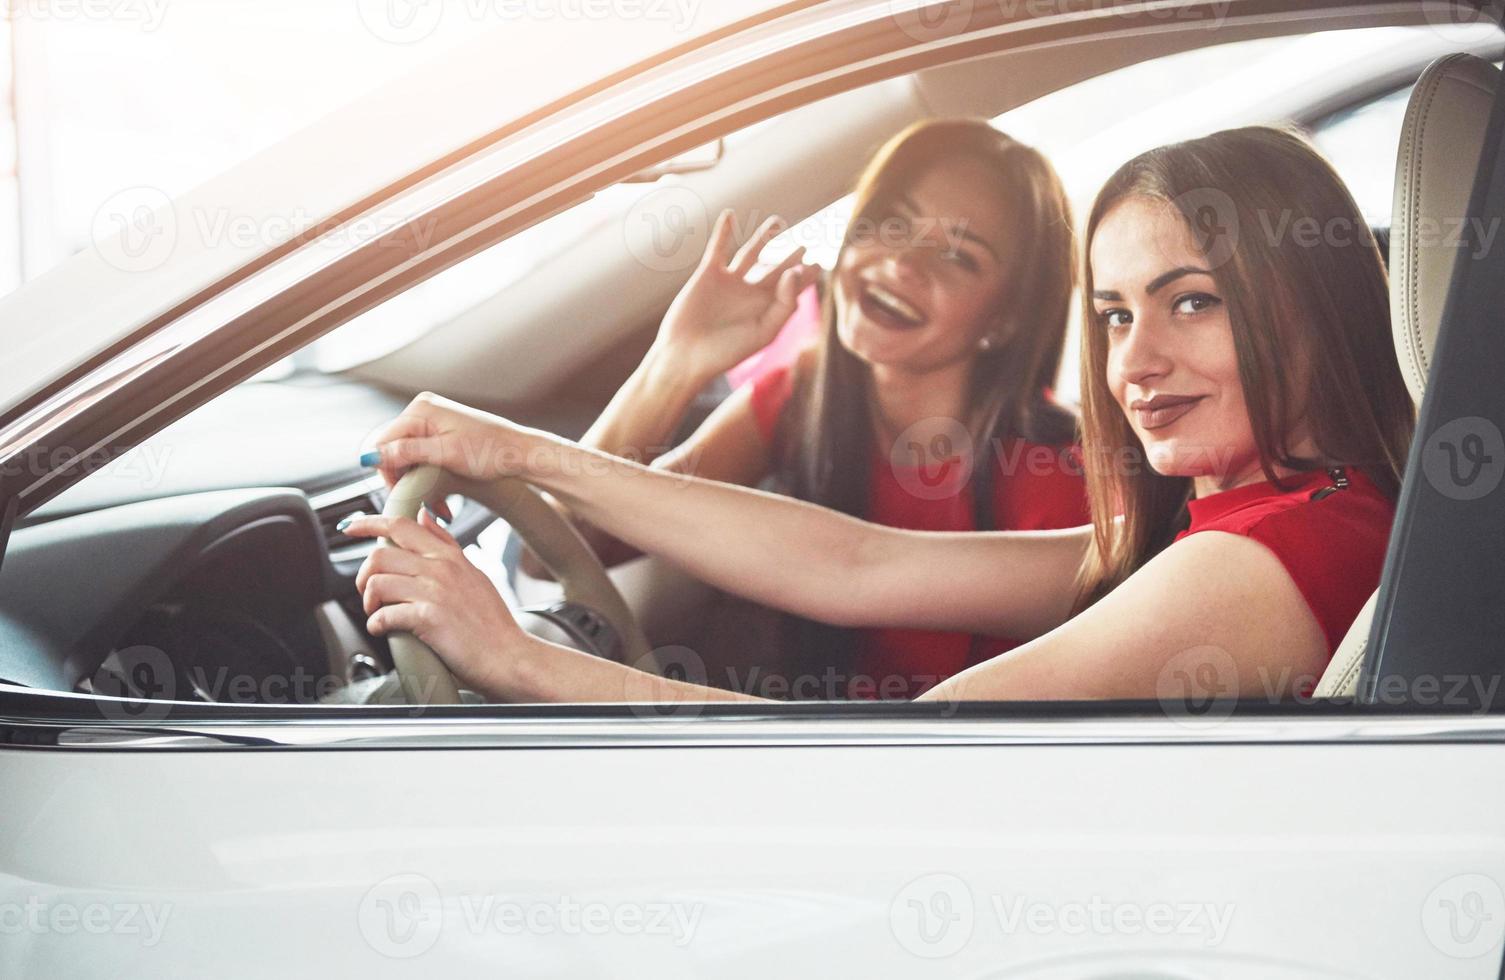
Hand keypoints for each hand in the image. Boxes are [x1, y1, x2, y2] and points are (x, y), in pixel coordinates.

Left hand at [344, 508, 524, 697]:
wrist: (510, 657)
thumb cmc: (492, 624)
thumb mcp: (473, 574)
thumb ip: (446, 545)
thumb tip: (424, 517)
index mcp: (450, 556)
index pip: (401, 525)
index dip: (368, 523)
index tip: (350, 527)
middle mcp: (441, 568)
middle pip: (380, 554)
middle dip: (363, 575)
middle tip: (369, 594)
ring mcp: (435, 591)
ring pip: (378, 582)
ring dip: (368, 602)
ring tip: (378, 614)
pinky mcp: (428, 618)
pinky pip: (384, 614)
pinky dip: (376, 624)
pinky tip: (383, 630)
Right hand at [361, 392, 549, 510]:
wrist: (520, 453)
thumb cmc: (490, 452)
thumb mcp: (445, 454)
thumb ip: (407, 452)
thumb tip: (370, 456)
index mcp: (421, 409)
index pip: (383, 441)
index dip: (387, 470)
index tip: (402, 493)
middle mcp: (423, 410)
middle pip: (393, 449)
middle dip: (405, 479)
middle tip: (422, 503)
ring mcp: (432, 420)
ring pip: (407, 456)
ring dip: (418, 483)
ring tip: (437, 505)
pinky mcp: (441, 433)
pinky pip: (421, 456)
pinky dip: (428, 477)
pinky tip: (440, 496)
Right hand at [652, 209, 820, 381]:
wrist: (687, 355)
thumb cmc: (726, 352)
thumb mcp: (764, 332)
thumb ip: (784, 304)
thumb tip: (794, 272)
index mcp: (766, 309)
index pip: (792, 289)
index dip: (807, 276)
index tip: (820, 263)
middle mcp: (750, 293)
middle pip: (776, 269)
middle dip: (791, 257)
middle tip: (807, 244)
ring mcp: (730, 281)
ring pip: (750, 253)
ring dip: (763, 237)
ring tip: (778, 221)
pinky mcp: (708, 274)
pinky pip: (718, 248)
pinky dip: (723, 232)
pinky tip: (730, 215)